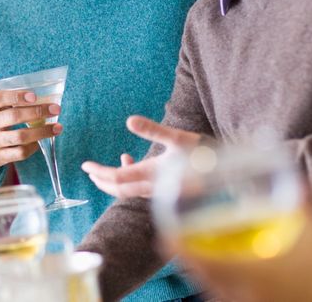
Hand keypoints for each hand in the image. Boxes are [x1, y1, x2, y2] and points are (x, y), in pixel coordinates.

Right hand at [0, 89, 62, 166]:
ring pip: (20, 136)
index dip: (18, 96)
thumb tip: (39, 98)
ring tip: (57, 128)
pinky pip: (20, 153)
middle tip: (55, 109)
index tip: (35, 96)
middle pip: (13, 117)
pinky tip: (41, 141)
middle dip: (38, 112)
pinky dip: (33, 146)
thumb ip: (7, 101)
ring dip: (42, 131)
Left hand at [81, 115, 200, 197]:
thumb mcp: (178, 137)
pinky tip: (128, 159)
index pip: (117, 178)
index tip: (85, 165)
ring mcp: (160, 190)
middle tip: (87, 170)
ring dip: (113, 180)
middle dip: (101, 180)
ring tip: (101, 170)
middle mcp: (153, 187)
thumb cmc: (203, 153)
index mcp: (152, 175)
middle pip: (119, 189)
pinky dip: (130, 175)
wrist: (226, 173)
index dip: (99, 172)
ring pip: (129, 189)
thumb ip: (153, 130)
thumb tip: (129, 121)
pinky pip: (141, 186)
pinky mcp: (166, 189)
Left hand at [177, 207, 311, 301]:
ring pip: (215, 291)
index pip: (195, 259)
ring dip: (206, 273)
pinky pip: (233, 300)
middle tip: (180, 239)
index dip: (176, 244)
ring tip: (202, 256)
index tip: (165, 234)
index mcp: (244, 271)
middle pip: (200, 276)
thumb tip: (293, 171)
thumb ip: (299, 198)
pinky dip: (224, 288)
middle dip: (189, 258)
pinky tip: (236, 279)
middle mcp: (241, 294)